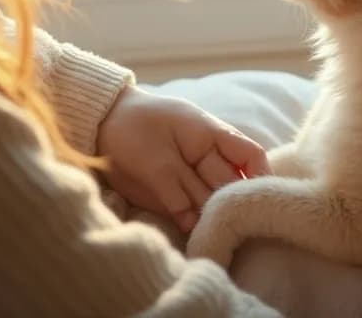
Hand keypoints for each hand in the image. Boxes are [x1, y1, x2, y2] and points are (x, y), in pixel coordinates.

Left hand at [96, 87, 271, 231]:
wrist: (101, 124)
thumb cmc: (132, 127)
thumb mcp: (153, 155)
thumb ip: (175, 187)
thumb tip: (194, 221)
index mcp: (210, 135)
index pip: (249, 155)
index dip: (261, 176)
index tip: (258, 200)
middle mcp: (207, 158)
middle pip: (229, 184)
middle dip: (229, 205)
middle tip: (225, 227)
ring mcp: (191, 177)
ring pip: (210, 201)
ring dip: (211, 219)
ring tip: (210, 237)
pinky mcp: (175, 195)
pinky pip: (191, 213)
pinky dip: (194, 225)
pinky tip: (196, 238)